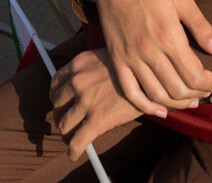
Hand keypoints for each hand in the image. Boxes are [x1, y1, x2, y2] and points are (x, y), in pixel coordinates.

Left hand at [51, 47, 181, 160]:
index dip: (56, 96)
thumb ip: (93, 69)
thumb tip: (85, 85)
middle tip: (66, 121)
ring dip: (66, 133)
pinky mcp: (97, 120)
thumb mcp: (109, 58)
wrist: (155, 77)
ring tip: (71, 137)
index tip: (60, 103)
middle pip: (56, 104)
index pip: (56, 83)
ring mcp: (86, 101)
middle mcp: (78, 81)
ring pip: (64, 123)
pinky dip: (73, 151)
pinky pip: (77, 141)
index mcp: (79, 64)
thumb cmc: (136, 68)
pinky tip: (73, 155)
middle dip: (60, 115)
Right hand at [81, 0, 211, 115]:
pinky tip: (160, 110)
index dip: (211, 84)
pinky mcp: (117, 59)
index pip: (194, 75)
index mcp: (168, 36)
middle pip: (178, 89)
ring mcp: (130, 57)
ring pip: (157, 95)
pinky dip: (146, 106)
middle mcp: (149, 51)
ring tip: (190, 100)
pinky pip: (131, 92)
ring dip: (177, 103)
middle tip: (208, 91)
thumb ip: (201, 27)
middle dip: (198, 95)